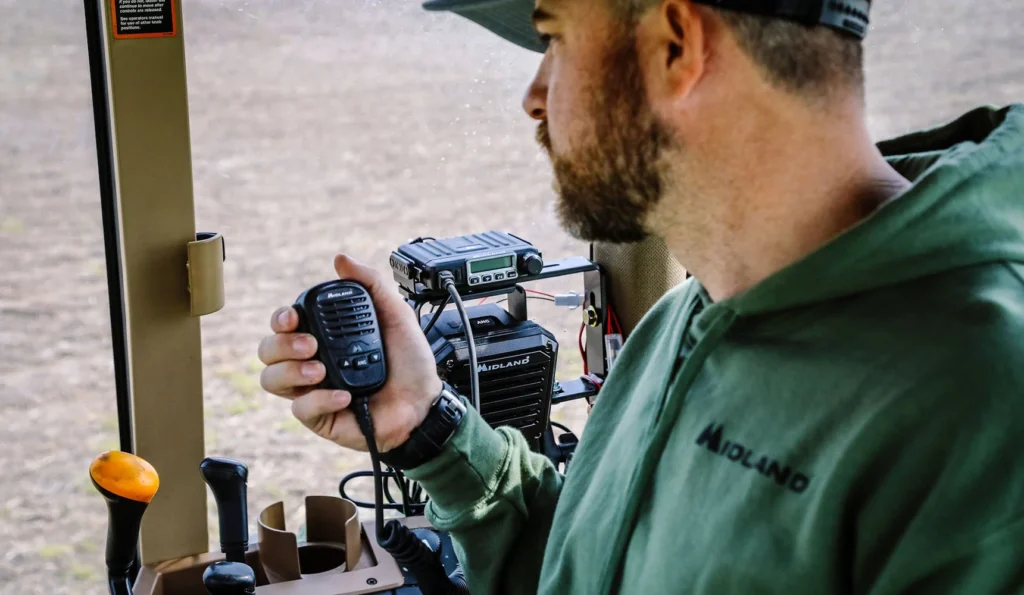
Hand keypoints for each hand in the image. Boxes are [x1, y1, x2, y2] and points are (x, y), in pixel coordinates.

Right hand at [258, 254, 441, 451]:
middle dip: (281, 344)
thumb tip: (341, 259)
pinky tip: (343, 396)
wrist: (425, 403)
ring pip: (271, 379)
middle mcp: (312, 361)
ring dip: (290, 371)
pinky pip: (300, 408)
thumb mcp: (397, 316)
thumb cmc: (411, 362)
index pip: (285, 324)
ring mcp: (313, 389)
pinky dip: (319, 399)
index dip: (280, 318)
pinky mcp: (320, 416)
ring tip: (320, 370)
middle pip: (268, 350)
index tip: (293, 316)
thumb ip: (371, 284)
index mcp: (325, 336)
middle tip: (311, 344)